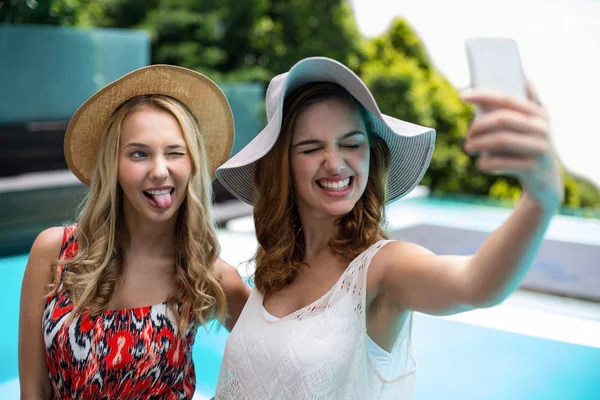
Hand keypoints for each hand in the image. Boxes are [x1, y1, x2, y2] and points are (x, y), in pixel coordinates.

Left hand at [461, 85, 563, 209]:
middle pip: (503, 119)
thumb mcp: (521, 129)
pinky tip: (480, 164)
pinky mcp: (533, 167)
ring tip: (468, 147)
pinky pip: (502, 162)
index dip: (484, 96)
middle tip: (468, 134)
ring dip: (479, 144)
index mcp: (538, 112)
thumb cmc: (524, 149)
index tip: (463, 96)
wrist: (544, 180)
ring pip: (502, 140)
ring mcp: (540, 147)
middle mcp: (542, 127)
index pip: (507, 99)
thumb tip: (475, 95)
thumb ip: (504, 112)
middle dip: (480, 125)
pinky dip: (486, 163)